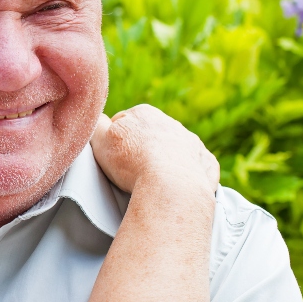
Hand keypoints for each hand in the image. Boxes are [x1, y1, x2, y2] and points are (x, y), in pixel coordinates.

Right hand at [91, 105, 219, 194]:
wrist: (171, 187)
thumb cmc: (133, 164)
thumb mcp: (101, 140)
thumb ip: (97, 124)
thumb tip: (98, 118)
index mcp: (144, 114)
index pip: (122, 122)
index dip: (115, 141)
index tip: (113, 157)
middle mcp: (170, 123)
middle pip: (149, 135)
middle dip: (141, 149)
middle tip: (131, 171)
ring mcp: (191, 143)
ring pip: (173, 150)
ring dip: (164, 161)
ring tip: (152, 182)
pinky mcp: (205, 163)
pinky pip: (195, 167)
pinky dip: (186, 175)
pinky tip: (176, 186)